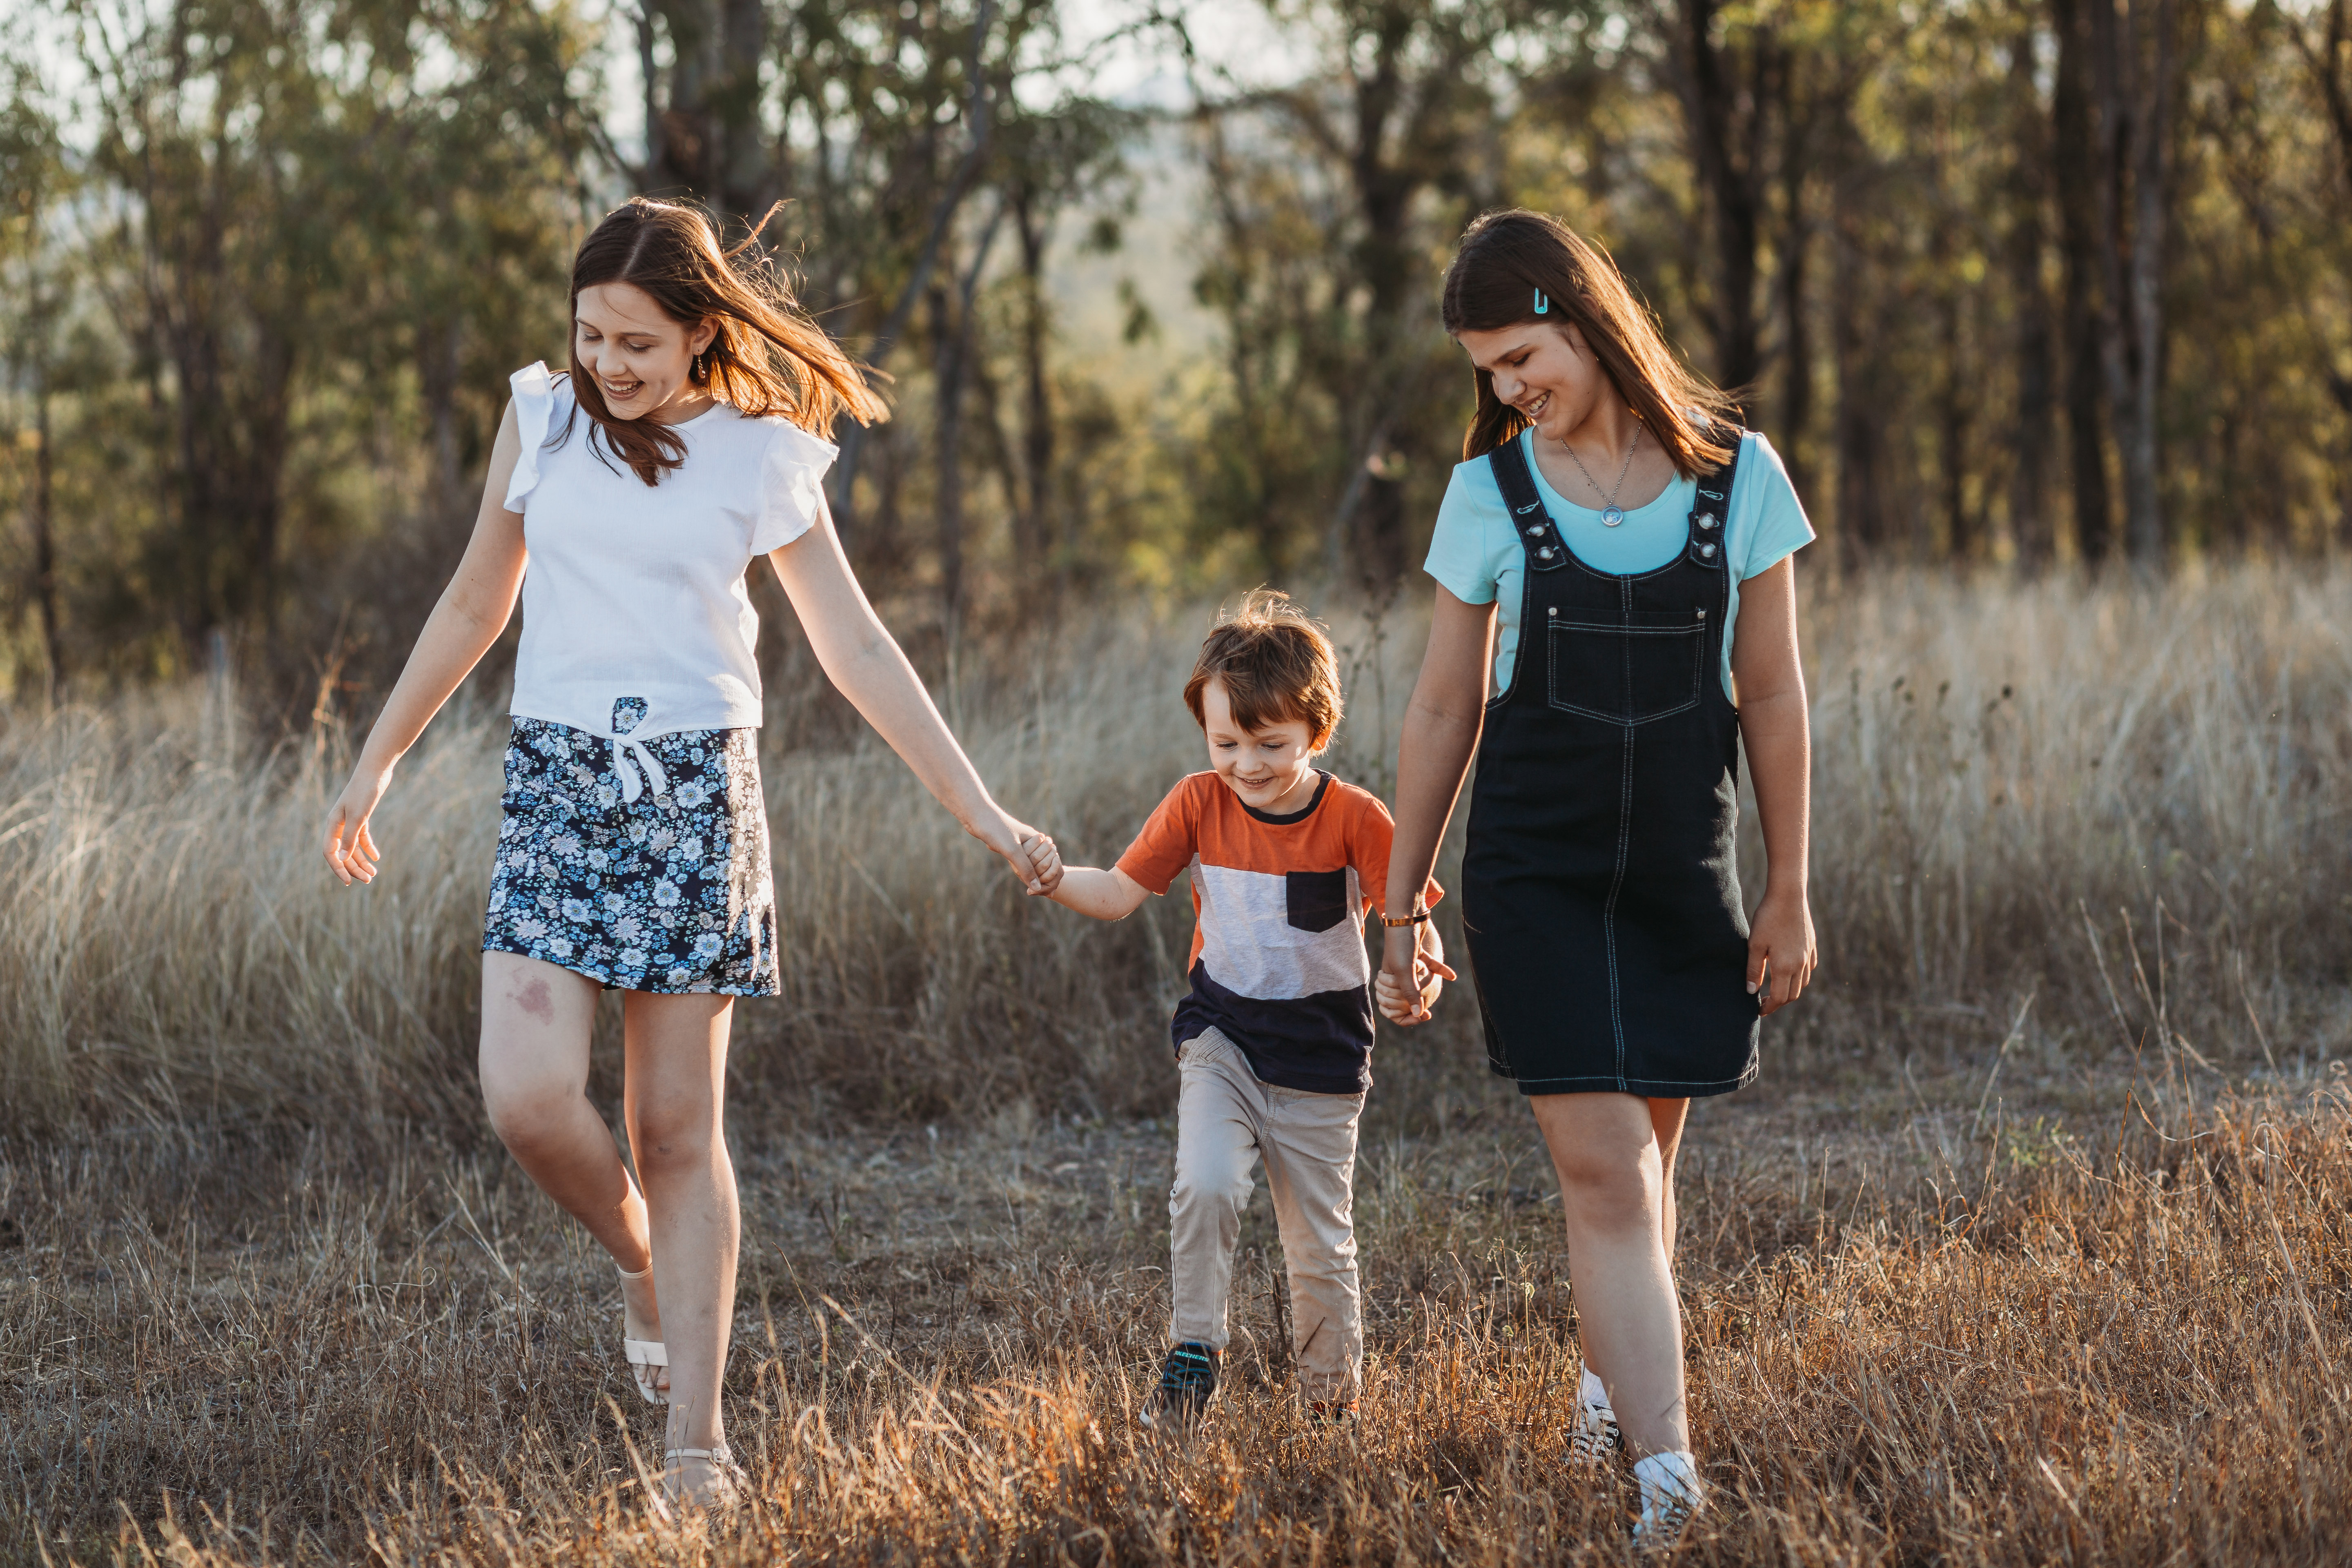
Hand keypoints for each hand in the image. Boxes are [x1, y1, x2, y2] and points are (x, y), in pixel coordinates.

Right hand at [322, 764, 392, 885]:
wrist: (375, 771)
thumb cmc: (364, 792)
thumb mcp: (358, 817)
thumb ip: (350, 838)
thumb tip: (344, 859)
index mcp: (333, 825)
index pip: (330, 852)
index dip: (338, 868)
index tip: (349, 881)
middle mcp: (339, 825)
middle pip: (343, 852)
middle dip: (354, 868)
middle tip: (368, 880)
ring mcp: (350, 821)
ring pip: (353, 847)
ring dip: (362, 861)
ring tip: (374, 874)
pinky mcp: (361, 817)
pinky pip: (362, 838)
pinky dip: (368, 848)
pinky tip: (376, 857)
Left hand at [966, 809, 1058, 895]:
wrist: (977, 815)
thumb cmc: (997, 830)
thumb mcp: (1013, 851)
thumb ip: (1026, 869)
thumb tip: (1037, 887)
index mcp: (1035, 838)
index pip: (1049, 858)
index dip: (1044, 872)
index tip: (1036, 882)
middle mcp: (1029, 838)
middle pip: (1039, 860)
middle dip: (1035, 872)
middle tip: (1027, 880)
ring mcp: (1018, 840)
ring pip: (1026, 859)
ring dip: (1023, 868)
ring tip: (1019, 873)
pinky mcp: (1006, 841)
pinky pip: (1015, 856)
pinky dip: (1014, 864)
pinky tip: (1009, 867)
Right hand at [1377, 923, 1455, 1025]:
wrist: (1407, 912)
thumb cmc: (1401, 941)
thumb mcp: (1405, 970)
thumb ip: (1410, 993)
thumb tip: (1418, 1015)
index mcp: (1387, 979)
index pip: (1391, 1007)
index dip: (1404, 1017)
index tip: (1423, 1018)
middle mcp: (1395, 972)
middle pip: (1406, 997)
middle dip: (1418, 1002)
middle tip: (1428, 1010)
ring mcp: (1407, 962)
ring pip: (1419, 982)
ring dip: (1428, 984)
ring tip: (1435, 987)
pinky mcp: (1417, 952)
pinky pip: (1430, 966)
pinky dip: (1441, 970)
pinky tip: (1452, 976)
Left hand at [1747, 885, 1815, 1015]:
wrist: (1788, 895)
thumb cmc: (1767, 919)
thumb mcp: (1754, 945)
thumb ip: (1753, 970)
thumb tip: (1751, 992)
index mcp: (1785, 966)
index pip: (1779, 998)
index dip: (1769, 1007)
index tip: (1759, 1011)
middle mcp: (1800, 964)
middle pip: (1793, 994)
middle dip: (1779, 1001)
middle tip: (1765, 1001)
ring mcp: (1808, 954)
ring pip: (1803, 982)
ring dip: (1791, 989)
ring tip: (1776, 987)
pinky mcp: (1811, 945)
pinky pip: (1809, 967)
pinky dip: (1800, 975)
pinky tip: (1790, 970)